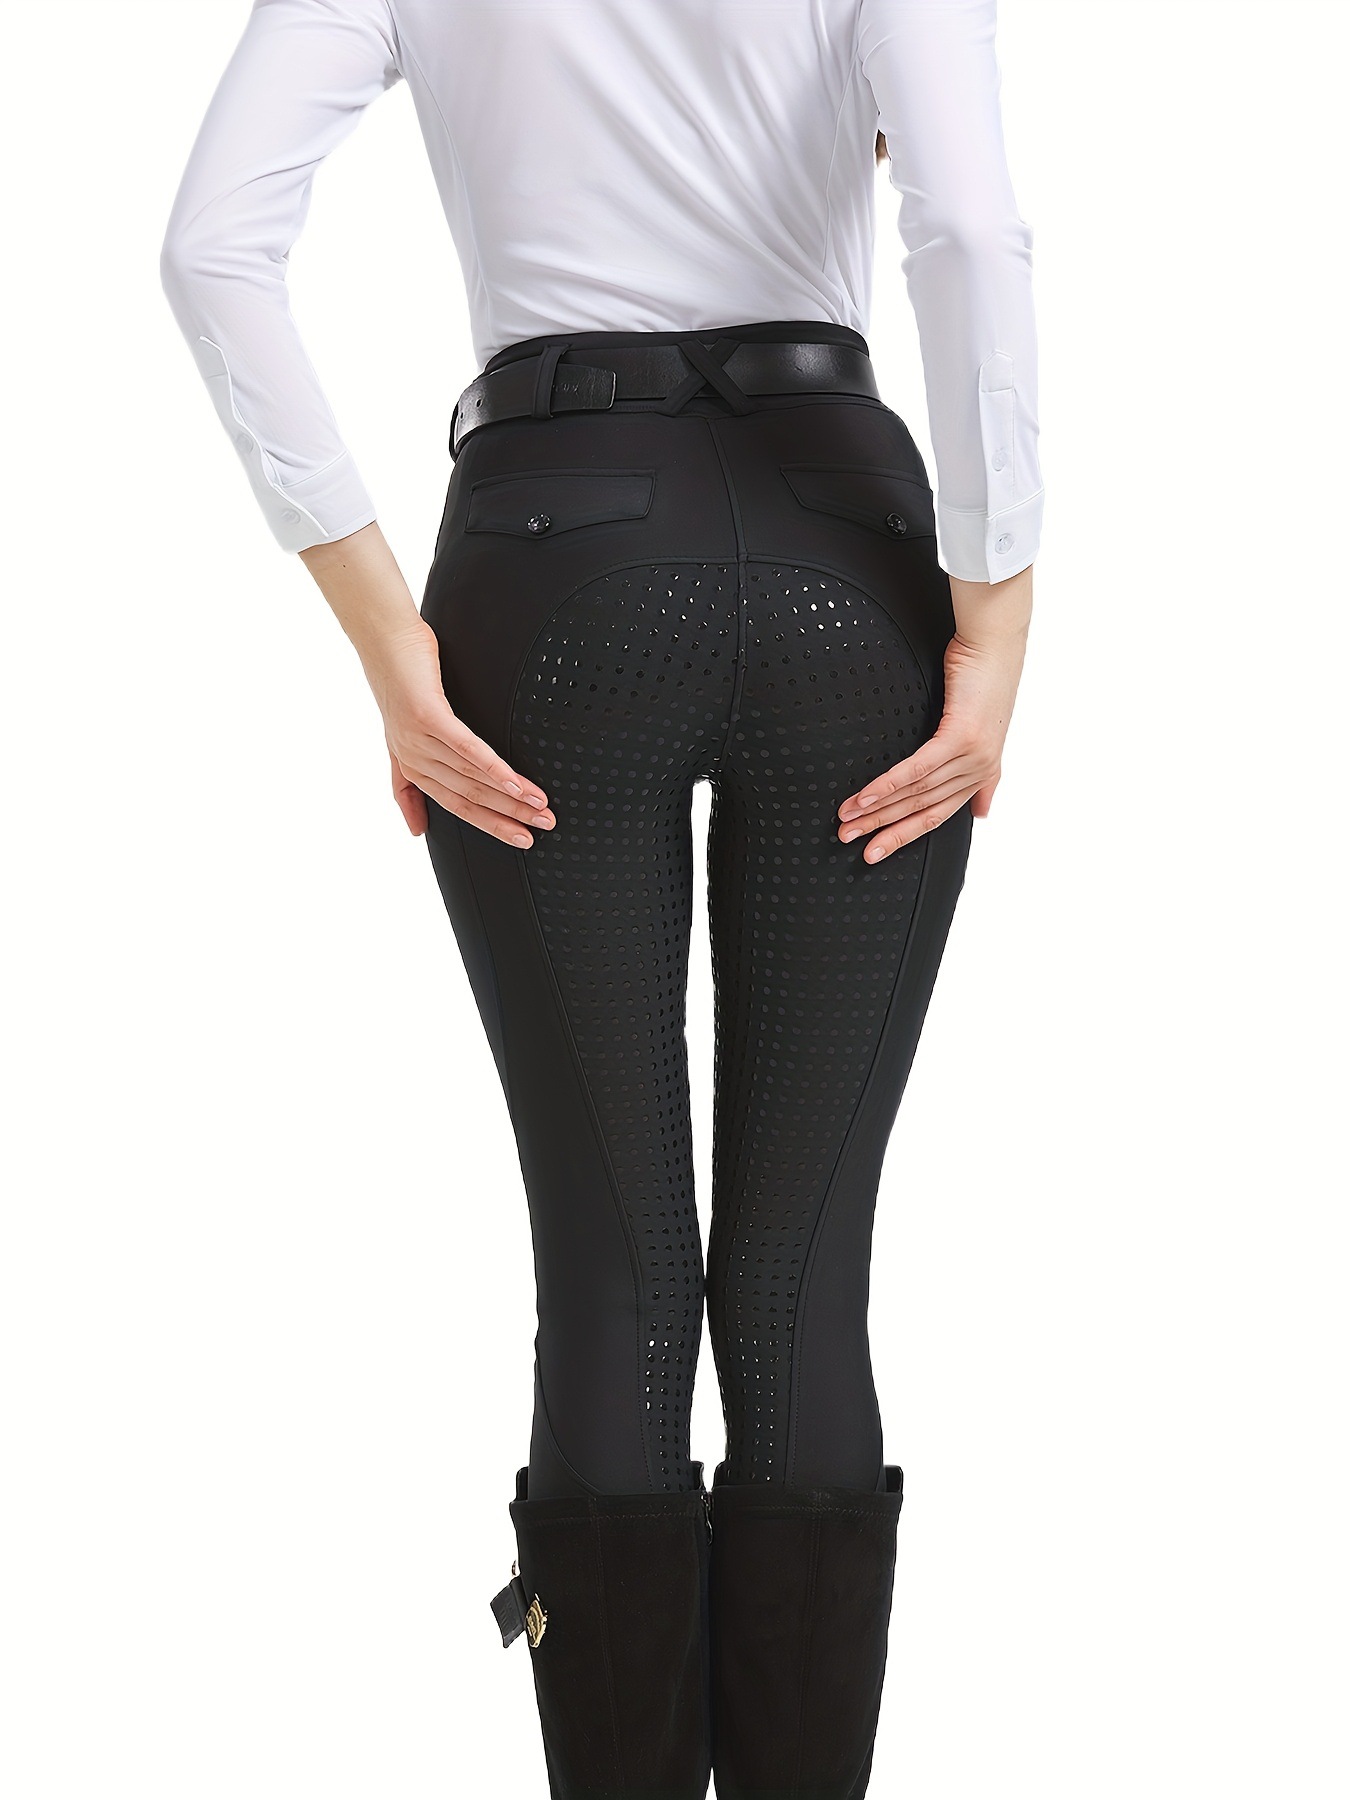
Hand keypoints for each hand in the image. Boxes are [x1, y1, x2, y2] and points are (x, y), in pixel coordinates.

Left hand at [296, 522, 555, 845]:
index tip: (521, 838)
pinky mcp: (426, 715)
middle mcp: (413, 757)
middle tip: (544, 826)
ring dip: (511, 794)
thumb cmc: (401, 680)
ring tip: (541, 805)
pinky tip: (516, 781)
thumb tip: (414, 831)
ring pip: (472, 776)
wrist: (385, 637)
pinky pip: (466, 748)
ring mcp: (418, 737)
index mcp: (411, 766)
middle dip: (509, 816)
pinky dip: (494, 768)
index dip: (491, 825)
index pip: (457, 807)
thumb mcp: (400, 739)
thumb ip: (406, 784)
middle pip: (469, 796)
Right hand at [836, 566, 1031, 860]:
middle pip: (921, 809)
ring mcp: (972, 756)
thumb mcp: (983, 733)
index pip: (936, 815)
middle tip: (848, 839)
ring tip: (845, 817)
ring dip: (874, 807)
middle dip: (881, 828)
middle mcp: (977, 769)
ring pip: (915, 792)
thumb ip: (984, 777)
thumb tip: (982, 813)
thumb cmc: (983, 678)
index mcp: (980, 773)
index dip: (902, 835)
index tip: (874, 849)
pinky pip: (916, 769)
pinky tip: (864, 796)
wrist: (994, 642)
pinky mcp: (960, 738)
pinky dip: (887, 785)